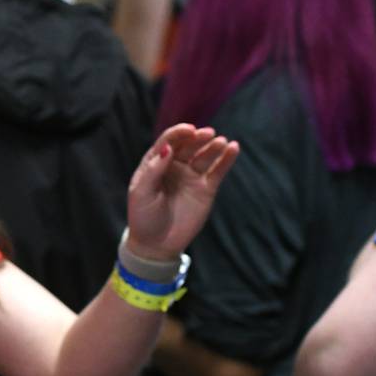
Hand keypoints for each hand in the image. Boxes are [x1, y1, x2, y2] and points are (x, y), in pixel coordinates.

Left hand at [126, 124, 238, 261]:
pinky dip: (226, 159)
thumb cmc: (143, 217)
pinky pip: (217, 171)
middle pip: (188, 146)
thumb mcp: (141, 193)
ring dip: (213, 147)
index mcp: (155, 163)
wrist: (156, 244)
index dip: (178, 133)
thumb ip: (154, 170)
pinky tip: (233, 148)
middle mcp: (175, 166)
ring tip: (222, 142)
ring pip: (205, 156)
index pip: (168, 142)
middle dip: (198, 138)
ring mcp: (191, 176)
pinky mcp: (206, 189)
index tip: (189, 131)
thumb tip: (167, 147)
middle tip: (208, 134)